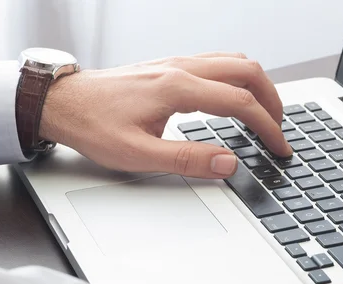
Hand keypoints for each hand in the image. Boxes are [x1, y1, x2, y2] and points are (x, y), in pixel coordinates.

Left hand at [39, 52, 290, 177]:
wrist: (64, 102)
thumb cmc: (94, 124)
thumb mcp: (139, 154)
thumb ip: (188, 160)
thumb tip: (228, 163)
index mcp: (178, 88)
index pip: (241, 103)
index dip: (267, 127)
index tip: (279, 146)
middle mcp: (182, 68)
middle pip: (247, 70)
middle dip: (272, 100)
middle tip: (279, 129)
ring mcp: (177, 63)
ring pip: (235, 61)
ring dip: (258, 86)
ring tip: (265, 114)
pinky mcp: (171, 66)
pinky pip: (219, 62)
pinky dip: (239, 79)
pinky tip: (236, 98)